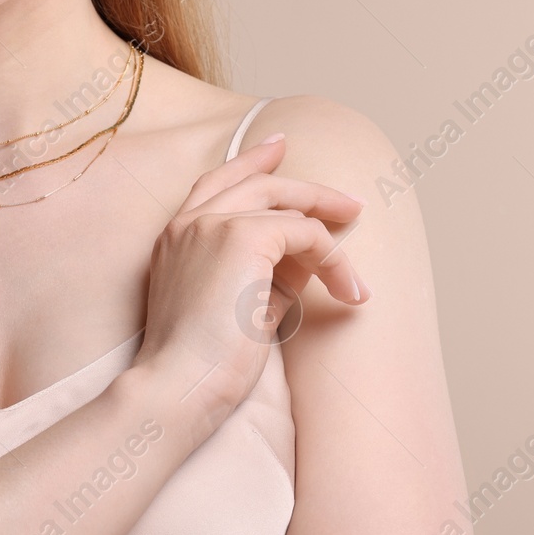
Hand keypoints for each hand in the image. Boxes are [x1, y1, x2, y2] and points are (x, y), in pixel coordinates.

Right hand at [132, 134, 364, 430]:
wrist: (177, 387)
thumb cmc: (201, 365)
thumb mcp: (236, 307)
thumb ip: (264, 274)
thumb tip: (307, 257)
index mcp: (175, 237)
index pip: (216, 182)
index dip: (251, 162)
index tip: (279, 147)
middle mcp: (189, 222)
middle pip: (258, 182)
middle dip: (309, 188)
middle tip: (349, 202)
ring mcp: (213, 224)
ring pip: (286, 203)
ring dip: (329, 228)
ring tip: (358, 256)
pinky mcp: (243, 236)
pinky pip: (305, 232)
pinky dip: (334, 259)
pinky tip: (348, 289)